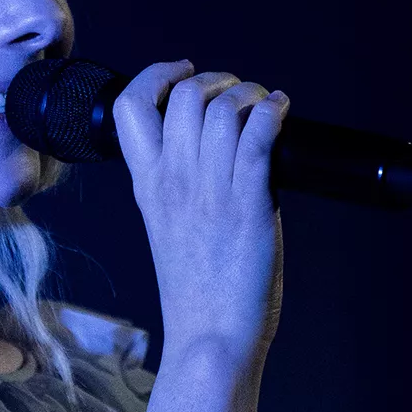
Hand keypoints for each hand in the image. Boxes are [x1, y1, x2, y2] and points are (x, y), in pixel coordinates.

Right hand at [113, 61, 287, 369]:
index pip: (130, 107)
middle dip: (217, 81)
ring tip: (266, 106)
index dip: (157, 75)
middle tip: (237, 96)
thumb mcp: (170, 229)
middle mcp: (174, 181)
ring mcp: (209, 190)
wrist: (211, 338)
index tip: (183, 74)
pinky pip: (258, 134)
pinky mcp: (248, 202)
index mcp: (147, 186)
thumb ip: (183, 188)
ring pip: (223, 107)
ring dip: (250, 94)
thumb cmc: (198, 294)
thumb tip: (219, 151)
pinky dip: (273, 111)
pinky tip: (281, 112)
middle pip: (184, 96)